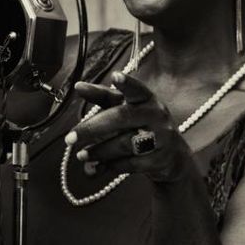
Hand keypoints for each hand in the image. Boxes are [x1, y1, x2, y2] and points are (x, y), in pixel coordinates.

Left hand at [68, 72, 189, 182]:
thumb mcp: (126, 108)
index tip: (115, 76)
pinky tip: (97, 167)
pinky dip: (110, 166)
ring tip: (81, 155)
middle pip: (121, 117)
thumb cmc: (143, 126)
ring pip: (124, 143)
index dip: (126, 83)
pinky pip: (129, 163)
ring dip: (99, 151)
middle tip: (70, 138)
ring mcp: (161, 138)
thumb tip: (78, 86)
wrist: (173, 157)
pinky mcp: (159, 159)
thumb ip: (103, 97)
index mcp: (147, 99)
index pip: (136, 89)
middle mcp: (155, 115)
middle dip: (93, 128)